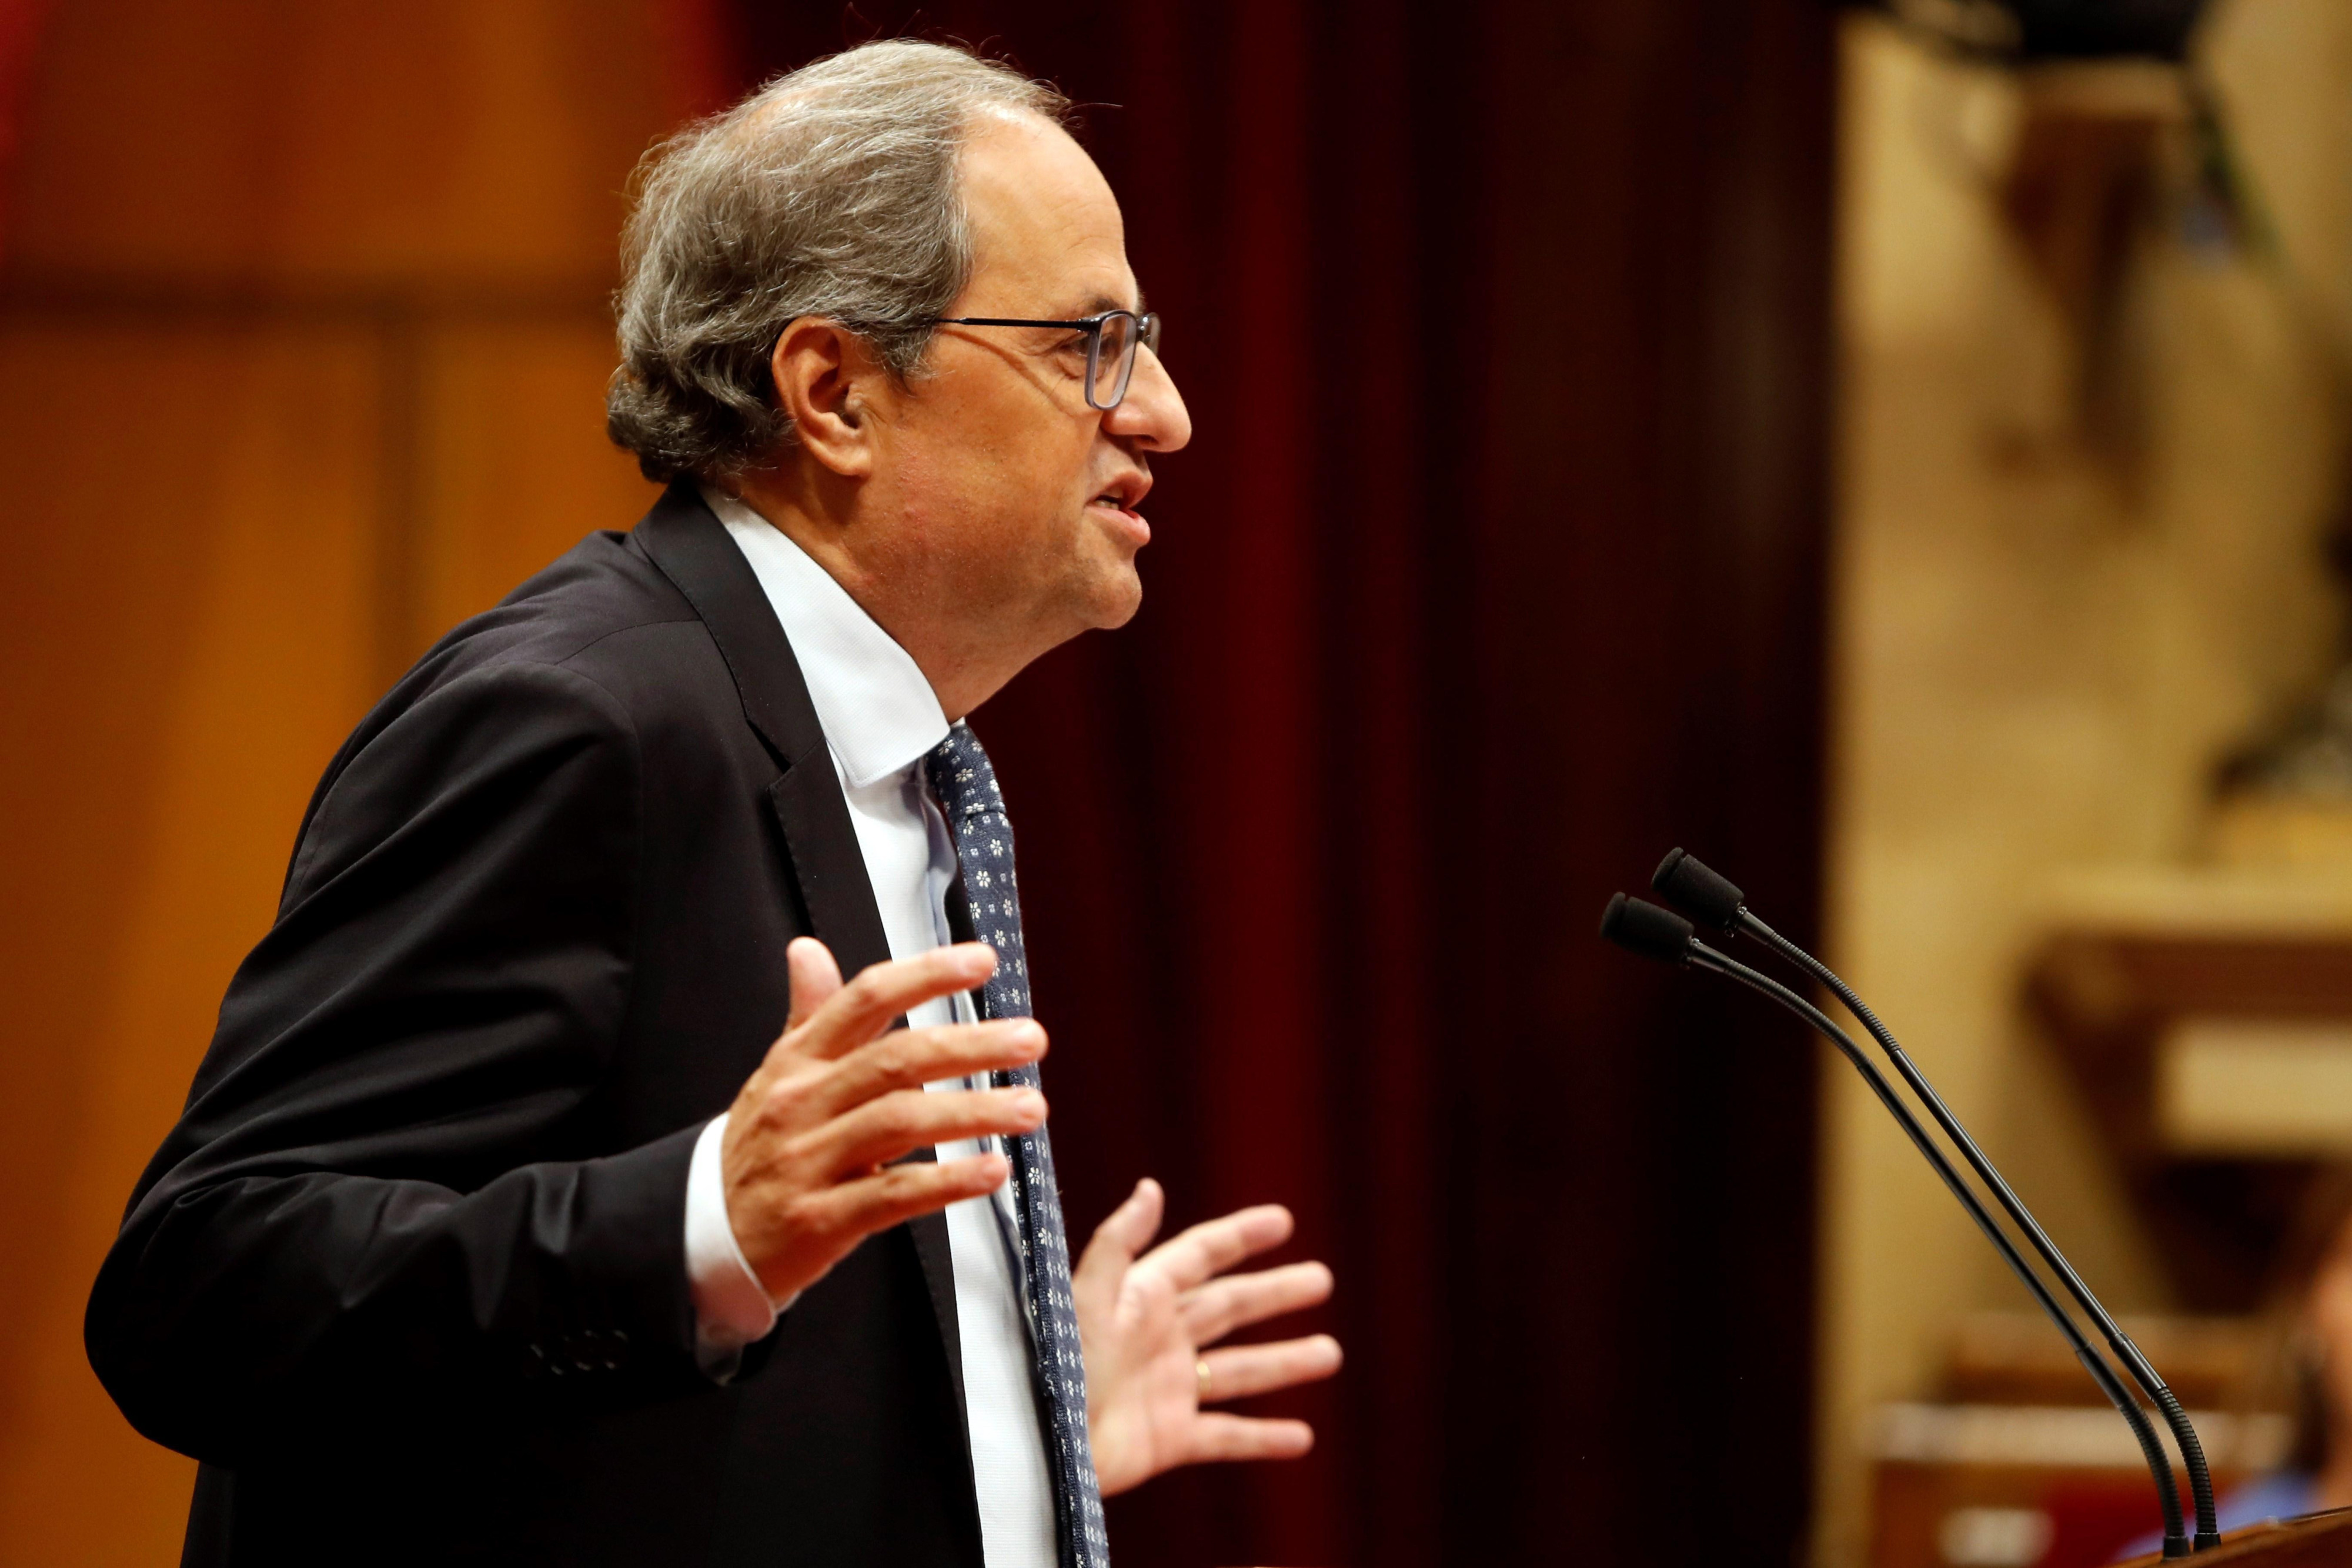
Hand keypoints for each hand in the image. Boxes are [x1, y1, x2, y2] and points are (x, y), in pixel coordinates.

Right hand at [721, 937, 1049, 1304]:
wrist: (704, 1235)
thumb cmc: (762, 1147)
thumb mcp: (778, 1074)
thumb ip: (810, 1014)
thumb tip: (809, 949)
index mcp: (798, 1059)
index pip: (865, 1000)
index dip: (925, 975)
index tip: (983, 962)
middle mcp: (801, 1101)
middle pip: (895, 1060)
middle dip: (970, 1046)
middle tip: (1032, 1039)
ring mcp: (808, 1160)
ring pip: (900, 1123)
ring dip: (974, 1112)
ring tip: (1030, 1108)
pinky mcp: (819, 1219)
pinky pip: (892, 1195)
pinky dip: (947, 1183)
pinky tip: (992, 1172)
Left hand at [1074, 1178, 1341, 1494]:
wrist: (1038, 1445)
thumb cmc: (1054, 1367)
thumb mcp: (1086, 1297)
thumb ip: (1119, 1244)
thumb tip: (1150, 1188)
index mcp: (1141, 1297)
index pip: (1199, 1256)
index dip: (1239, 1236)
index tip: (1283, 1221)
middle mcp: (1160, 1339)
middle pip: (1229, 1308)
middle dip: (1274, 1294)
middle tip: (1321, 1280)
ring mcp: (1167, 1389)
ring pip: (1238, 1370)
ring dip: (1283, 1362)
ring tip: (1329, 1353)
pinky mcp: (1169, 1439)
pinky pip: (1227, 1436)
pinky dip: (1264, 1437)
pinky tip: (1301, 1438)